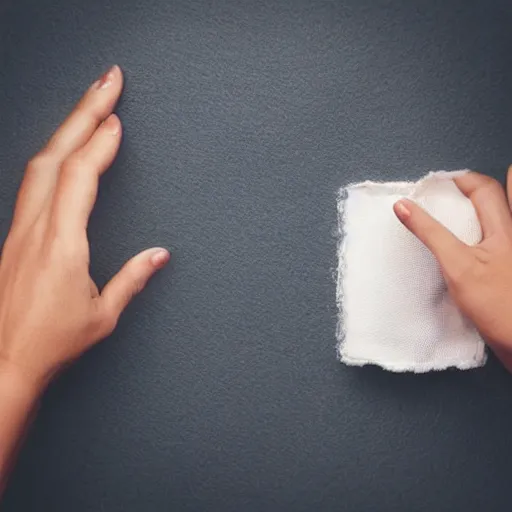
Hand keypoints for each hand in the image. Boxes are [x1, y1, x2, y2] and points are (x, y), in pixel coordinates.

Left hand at [0, 65, 169, 388]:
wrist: (2, 363)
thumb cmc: (52, 343)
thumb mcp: (103, 314)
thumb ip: (133, 279)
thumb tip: (159, 254)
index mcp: (62, 245)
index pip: (80, 178)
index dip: (99, 143)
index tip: (117, 117)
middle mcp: (36, 229)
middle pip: (55, 155)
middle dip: (83, 112)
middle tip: (107, 81)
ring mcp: (19, 230)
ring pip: (38, 163)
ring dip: (65, 128)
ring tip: (89, 105)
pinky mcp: (14, 236)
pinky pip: (31, 182)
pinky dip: (52, 154)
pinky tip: (61, 149)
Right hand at [394, 170, 511, 371]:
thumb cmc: (497, 305)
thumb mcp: (458, 265)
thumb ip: (431, 233)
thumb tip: (404, 206)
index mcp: (504, 229)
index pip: (483, 189)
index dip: (460, 180)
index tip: (435, 183)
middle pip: (501, 198)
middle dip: (482, 187)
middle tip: (462, 184)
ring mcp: (511, 255)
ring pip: (502, 219)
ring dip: (489, 208)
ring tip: (470, 206)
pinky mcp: (507, 274)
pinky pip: (497, 243)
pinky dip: (484, 234)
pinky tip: (475, 242)